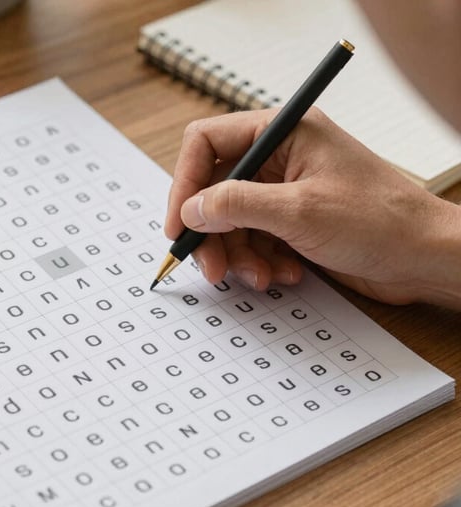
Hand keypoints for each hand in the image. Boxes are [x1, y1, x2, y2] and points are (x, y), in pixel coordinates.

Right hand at [165, 108, 460, 307]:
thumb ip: (236, 205)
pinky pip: (252, 240)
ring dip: (238, 254)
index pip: (207, 143)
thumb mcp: (299, 211)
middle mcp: (279, 156)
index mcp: (283, 131)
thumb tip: (190, 209)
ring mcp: (284, 190)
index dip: (185, 183)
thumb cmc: (381, 221)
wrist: (425, 259)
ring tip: (260, 277)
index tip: (179, 224)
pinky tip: (284, 274)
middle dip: (212, 232)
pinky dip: (259, 262)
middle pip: (214, 189)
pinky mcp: (291, 221)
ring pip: (230, 221)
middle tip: (212, 267)